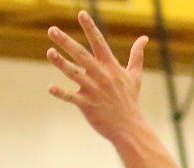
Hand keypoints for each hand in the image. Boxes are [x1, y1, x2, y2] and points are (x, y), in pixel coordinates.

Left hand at [47, 12, 147, 142]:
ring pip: (74, 73)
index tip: (81, 13)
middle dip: (65, 42)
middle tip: (51, 30)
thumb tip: (144, 38)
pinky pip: (71, 98)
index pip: (99, 42)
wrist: (130, 127)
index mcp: (110, 66)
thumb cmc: (130, 100)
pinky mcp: (87, 106)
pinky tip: (50, 88)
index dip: (90, 28)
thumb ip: (137, 55)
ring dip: (61, 63)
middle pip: (80, 55)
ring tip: (49, 52)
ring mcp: (93, 91)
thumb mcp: (135, 75)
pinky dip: (61, 93)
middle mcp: (100, 75)